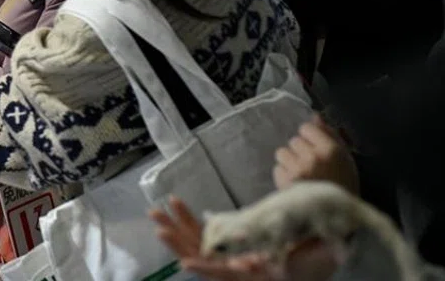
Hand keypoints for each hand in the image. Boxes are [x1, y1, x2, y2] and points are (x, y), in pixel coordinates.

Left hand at [150, 198, 338, 280]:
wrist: (320, 253)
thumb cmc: (314, 262)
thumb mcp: (305, 265)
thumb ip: (287, 264)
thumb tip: (260, 265)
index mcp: (250, 278)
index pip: (223, 275)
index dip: (205, 268)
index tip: (185, 262)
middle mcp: (234, 271)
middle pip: (200, 256)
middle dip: (178, 240)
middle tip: (157, 224)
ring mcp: (227, 257)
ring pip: (196, 243)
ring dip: (175, 225)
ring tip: (155, 211)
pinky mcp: (226, 244)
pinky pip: (203, 232)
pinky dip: (189, 218)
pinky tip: (175, 203)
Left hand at [273, 115, 358, 193]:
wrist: (336, 218)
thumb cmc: (343, 186)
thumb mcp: (345, 159)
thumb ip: (331, 136)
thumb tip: (315, 116)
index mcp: (331, 150)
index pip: (306, 128)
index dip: (310, 138)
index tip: (315, 149)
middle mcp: (313, 156)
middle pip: (294, 141)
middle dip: (300, 151)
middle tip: (310, 166)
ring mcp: (298, 169)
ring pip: (282, 153)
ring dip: (289, 162)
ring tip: (301, 175)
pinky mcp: (285, 181)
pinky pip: (277, 168)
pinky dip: (284, 175)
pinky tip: (295, 184)